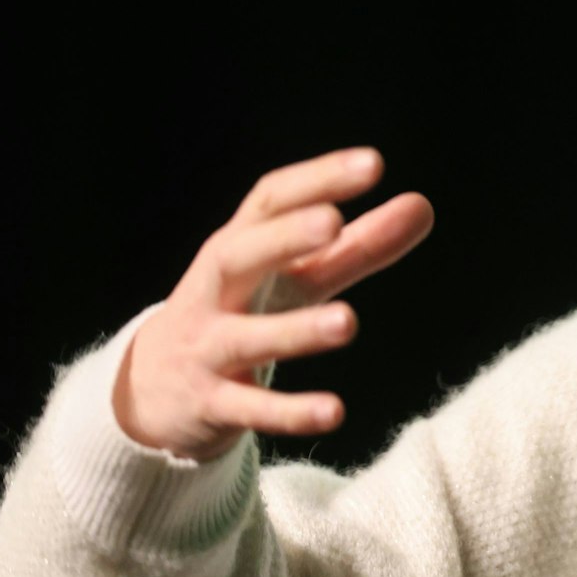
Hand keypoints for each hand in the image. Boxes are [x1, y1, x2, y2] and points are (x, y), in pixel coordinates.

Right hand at [112, 147, 434, 460]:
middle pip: (237, 256)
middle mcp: (215, 291)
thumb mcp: (297, 278)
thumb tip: (422, 205)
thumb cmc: (242, 312)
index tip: (373, 164)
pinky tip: (335, 412)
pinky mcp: (210, 403)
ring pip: (245, 337)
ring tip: (349, 322)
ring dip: (294, 330)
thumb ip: (358, 246)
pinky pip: (248, 408)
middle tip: (332, 221)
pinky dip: (288, 411)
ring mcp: (206, 348)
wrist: (153, 391)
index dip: (317, 179)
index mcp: (238, 248)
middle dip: (281, 238)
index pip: (269, 201)